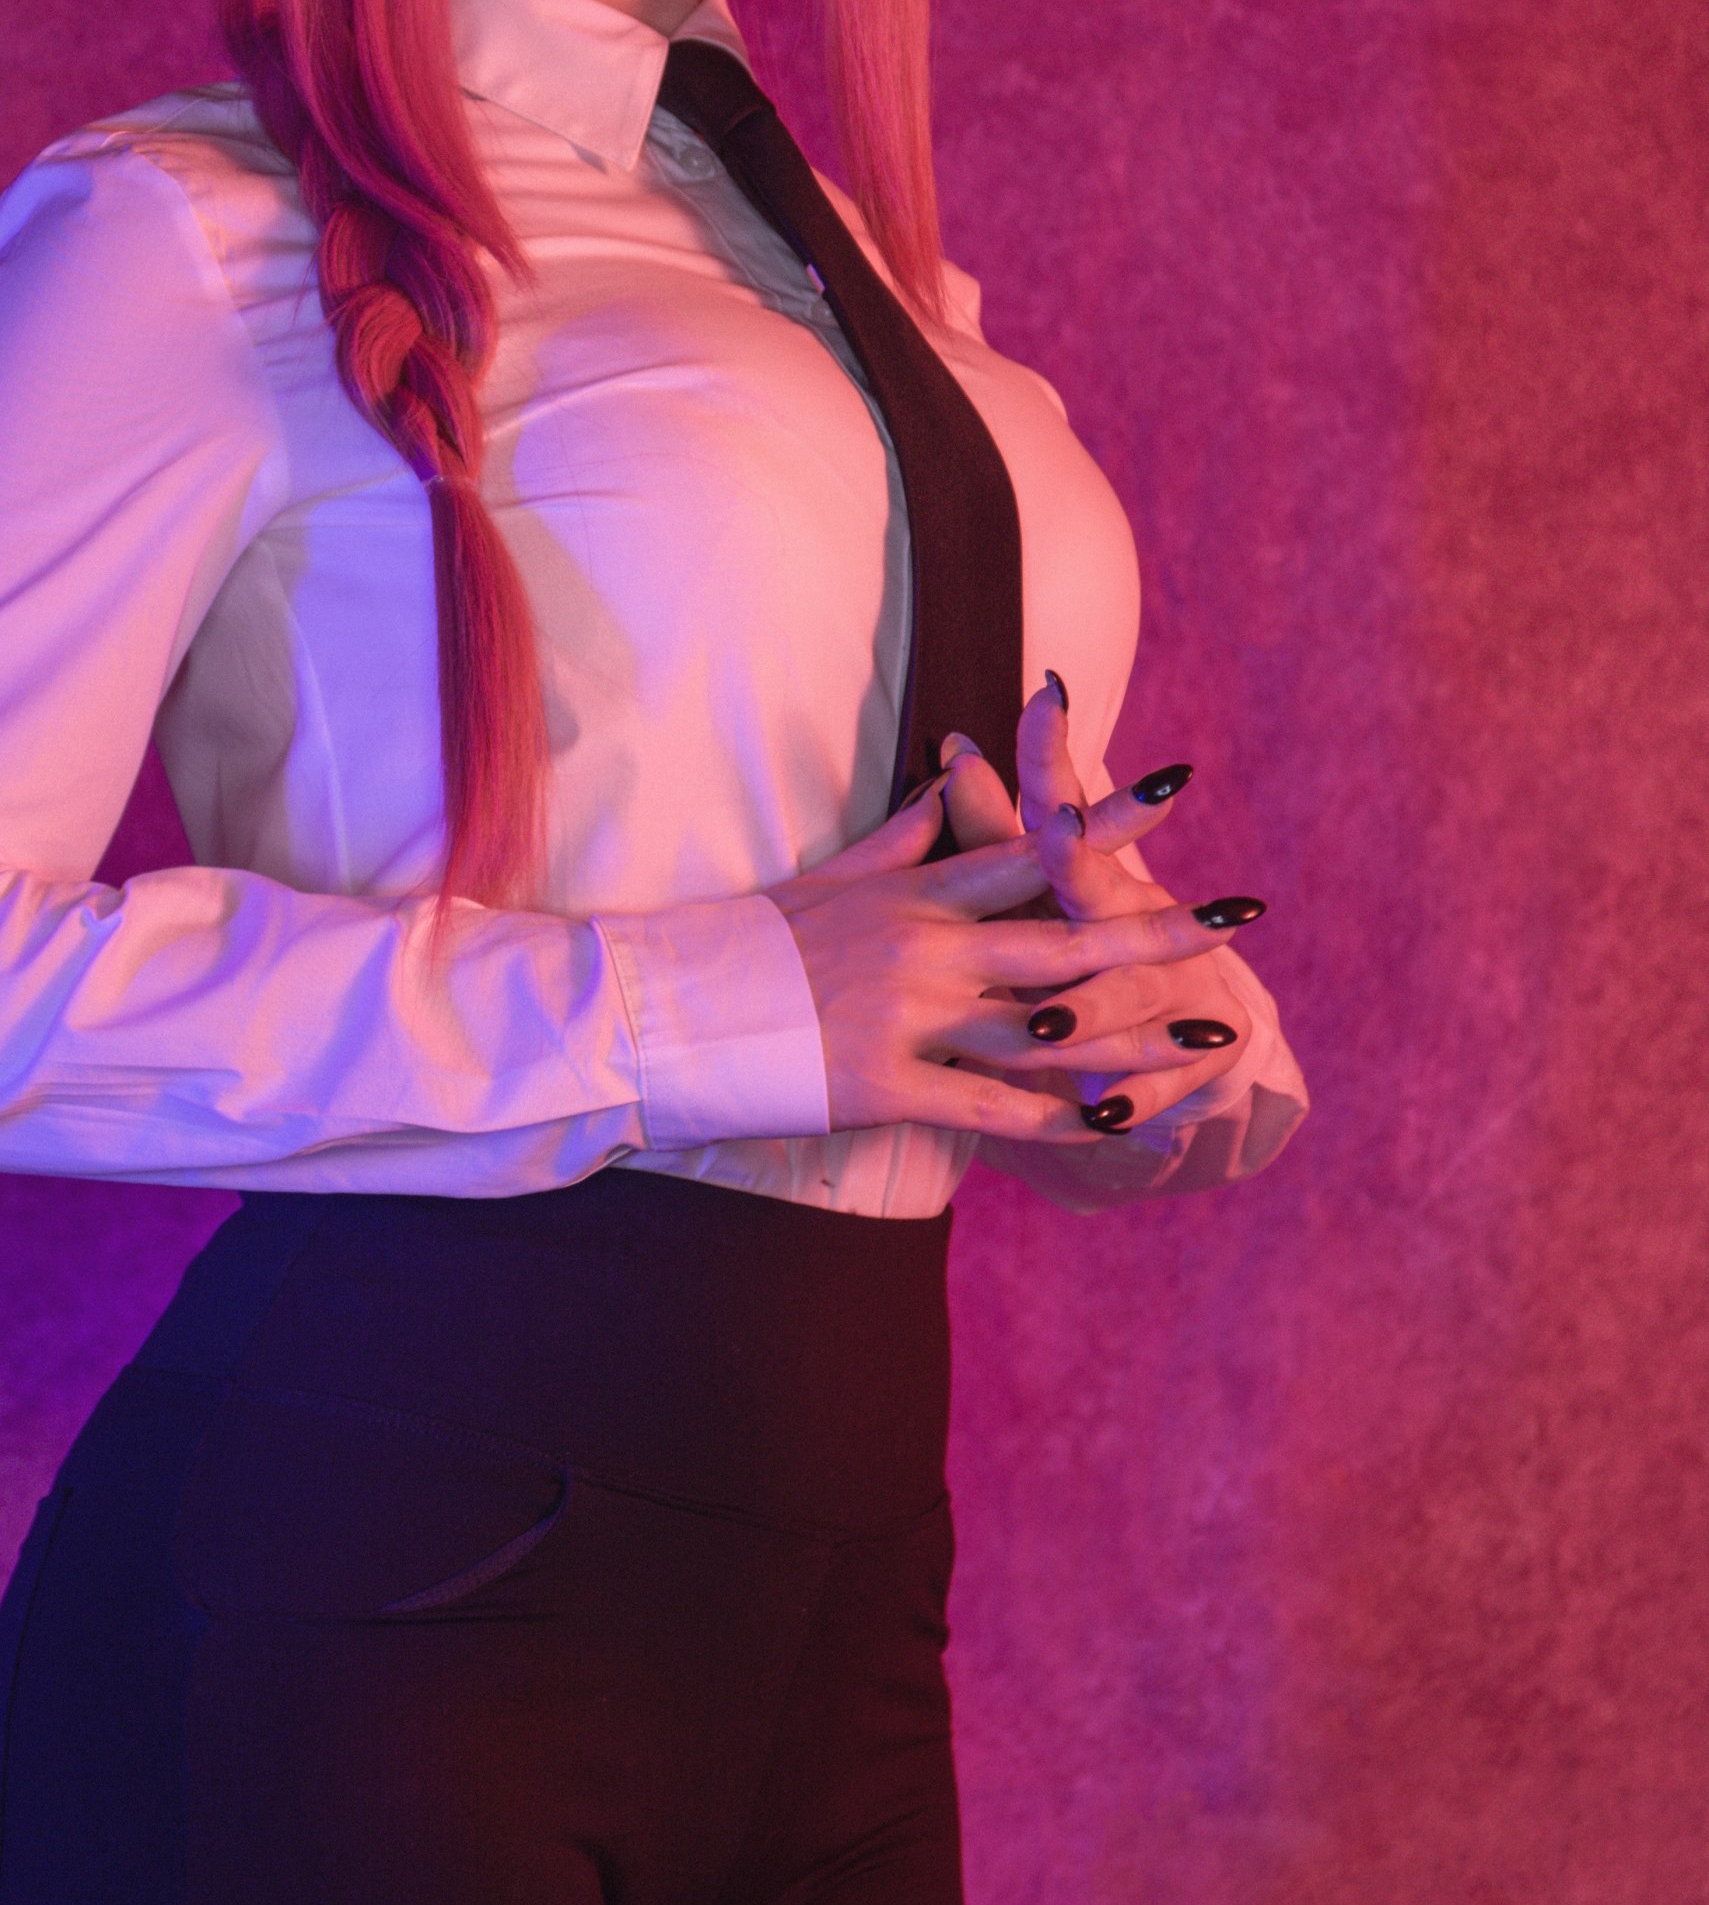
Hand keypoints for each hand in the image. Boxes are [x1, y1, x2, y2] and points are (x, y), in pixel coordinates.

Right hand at [769, 771, 1260, 1140]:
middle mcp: (922, 950)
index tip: (1174, 793)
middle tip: (1238, 917)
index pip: (1023, 849)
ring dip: (1136, 1038)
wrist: (665, 1014)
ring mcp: (907, 1019)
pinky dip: (1058, 1118)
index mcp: (911, 896)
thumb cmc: (743, 946)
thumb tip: (950, 782)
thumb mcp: (826, 880)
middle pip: (1059, 937)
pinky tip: (1118, 1123)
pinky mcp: (885, 1086)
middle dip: (1155, 930)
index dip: (1103, 823)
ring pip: (1044, 1030)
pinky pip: (989, 1107)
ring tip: (1209, 1036)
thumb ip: (902, 839)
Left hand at [942, 678, 1263, 1133]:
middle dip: (1082, 866)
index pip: (1071, 813)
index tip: (1041, 700)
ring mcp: (1170, 988)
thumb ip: (992, 829)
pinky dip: (1131, 1097)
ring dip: (1091, 1010)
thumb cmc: (1085, 942)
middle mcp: (1134, 922)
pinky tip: (1108, 1117)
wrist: (1187, 1029)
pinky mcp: (1190, 1056)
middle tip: (1060, 835)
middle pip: (1105, 897)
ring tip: (1047, 1026)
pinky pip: (1155, 1081)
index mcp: (1091, 878)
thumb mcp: (1040, 891)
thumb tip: (954, 745)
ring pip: (1124, 997)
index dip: (1054, 761)